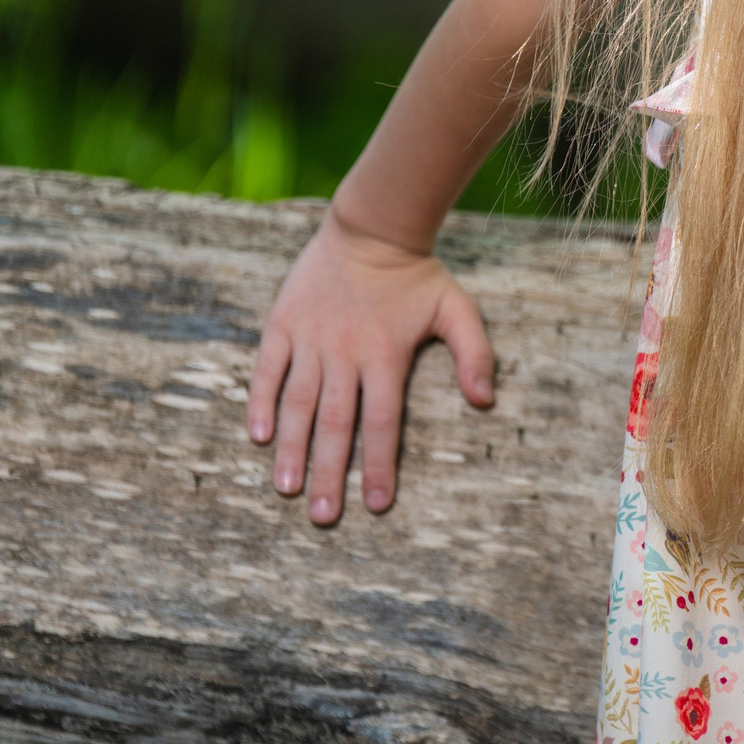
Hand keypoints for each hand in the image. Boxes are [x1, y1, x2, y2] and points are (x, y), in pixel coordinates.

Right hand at [246, 206, 496, 524]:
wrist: (372, 227)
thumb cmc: (418, 275)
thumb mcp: (458, 309)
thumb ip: (476, 353)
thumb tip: (485, 400)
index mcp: (387, 355)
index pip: (384, 422)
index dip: (382, 465)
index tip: (378, 505)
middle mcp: (346, 352)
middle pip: (337, 423)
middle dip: (330, 473)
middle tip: (323, 516)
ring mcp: (311, 339)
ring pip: (299, 403)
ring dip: (292, 448)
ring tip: (287, 489)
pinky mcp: (283, 324)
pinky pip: (268, 370)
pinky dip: (261, 402)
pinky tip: (258, 436)